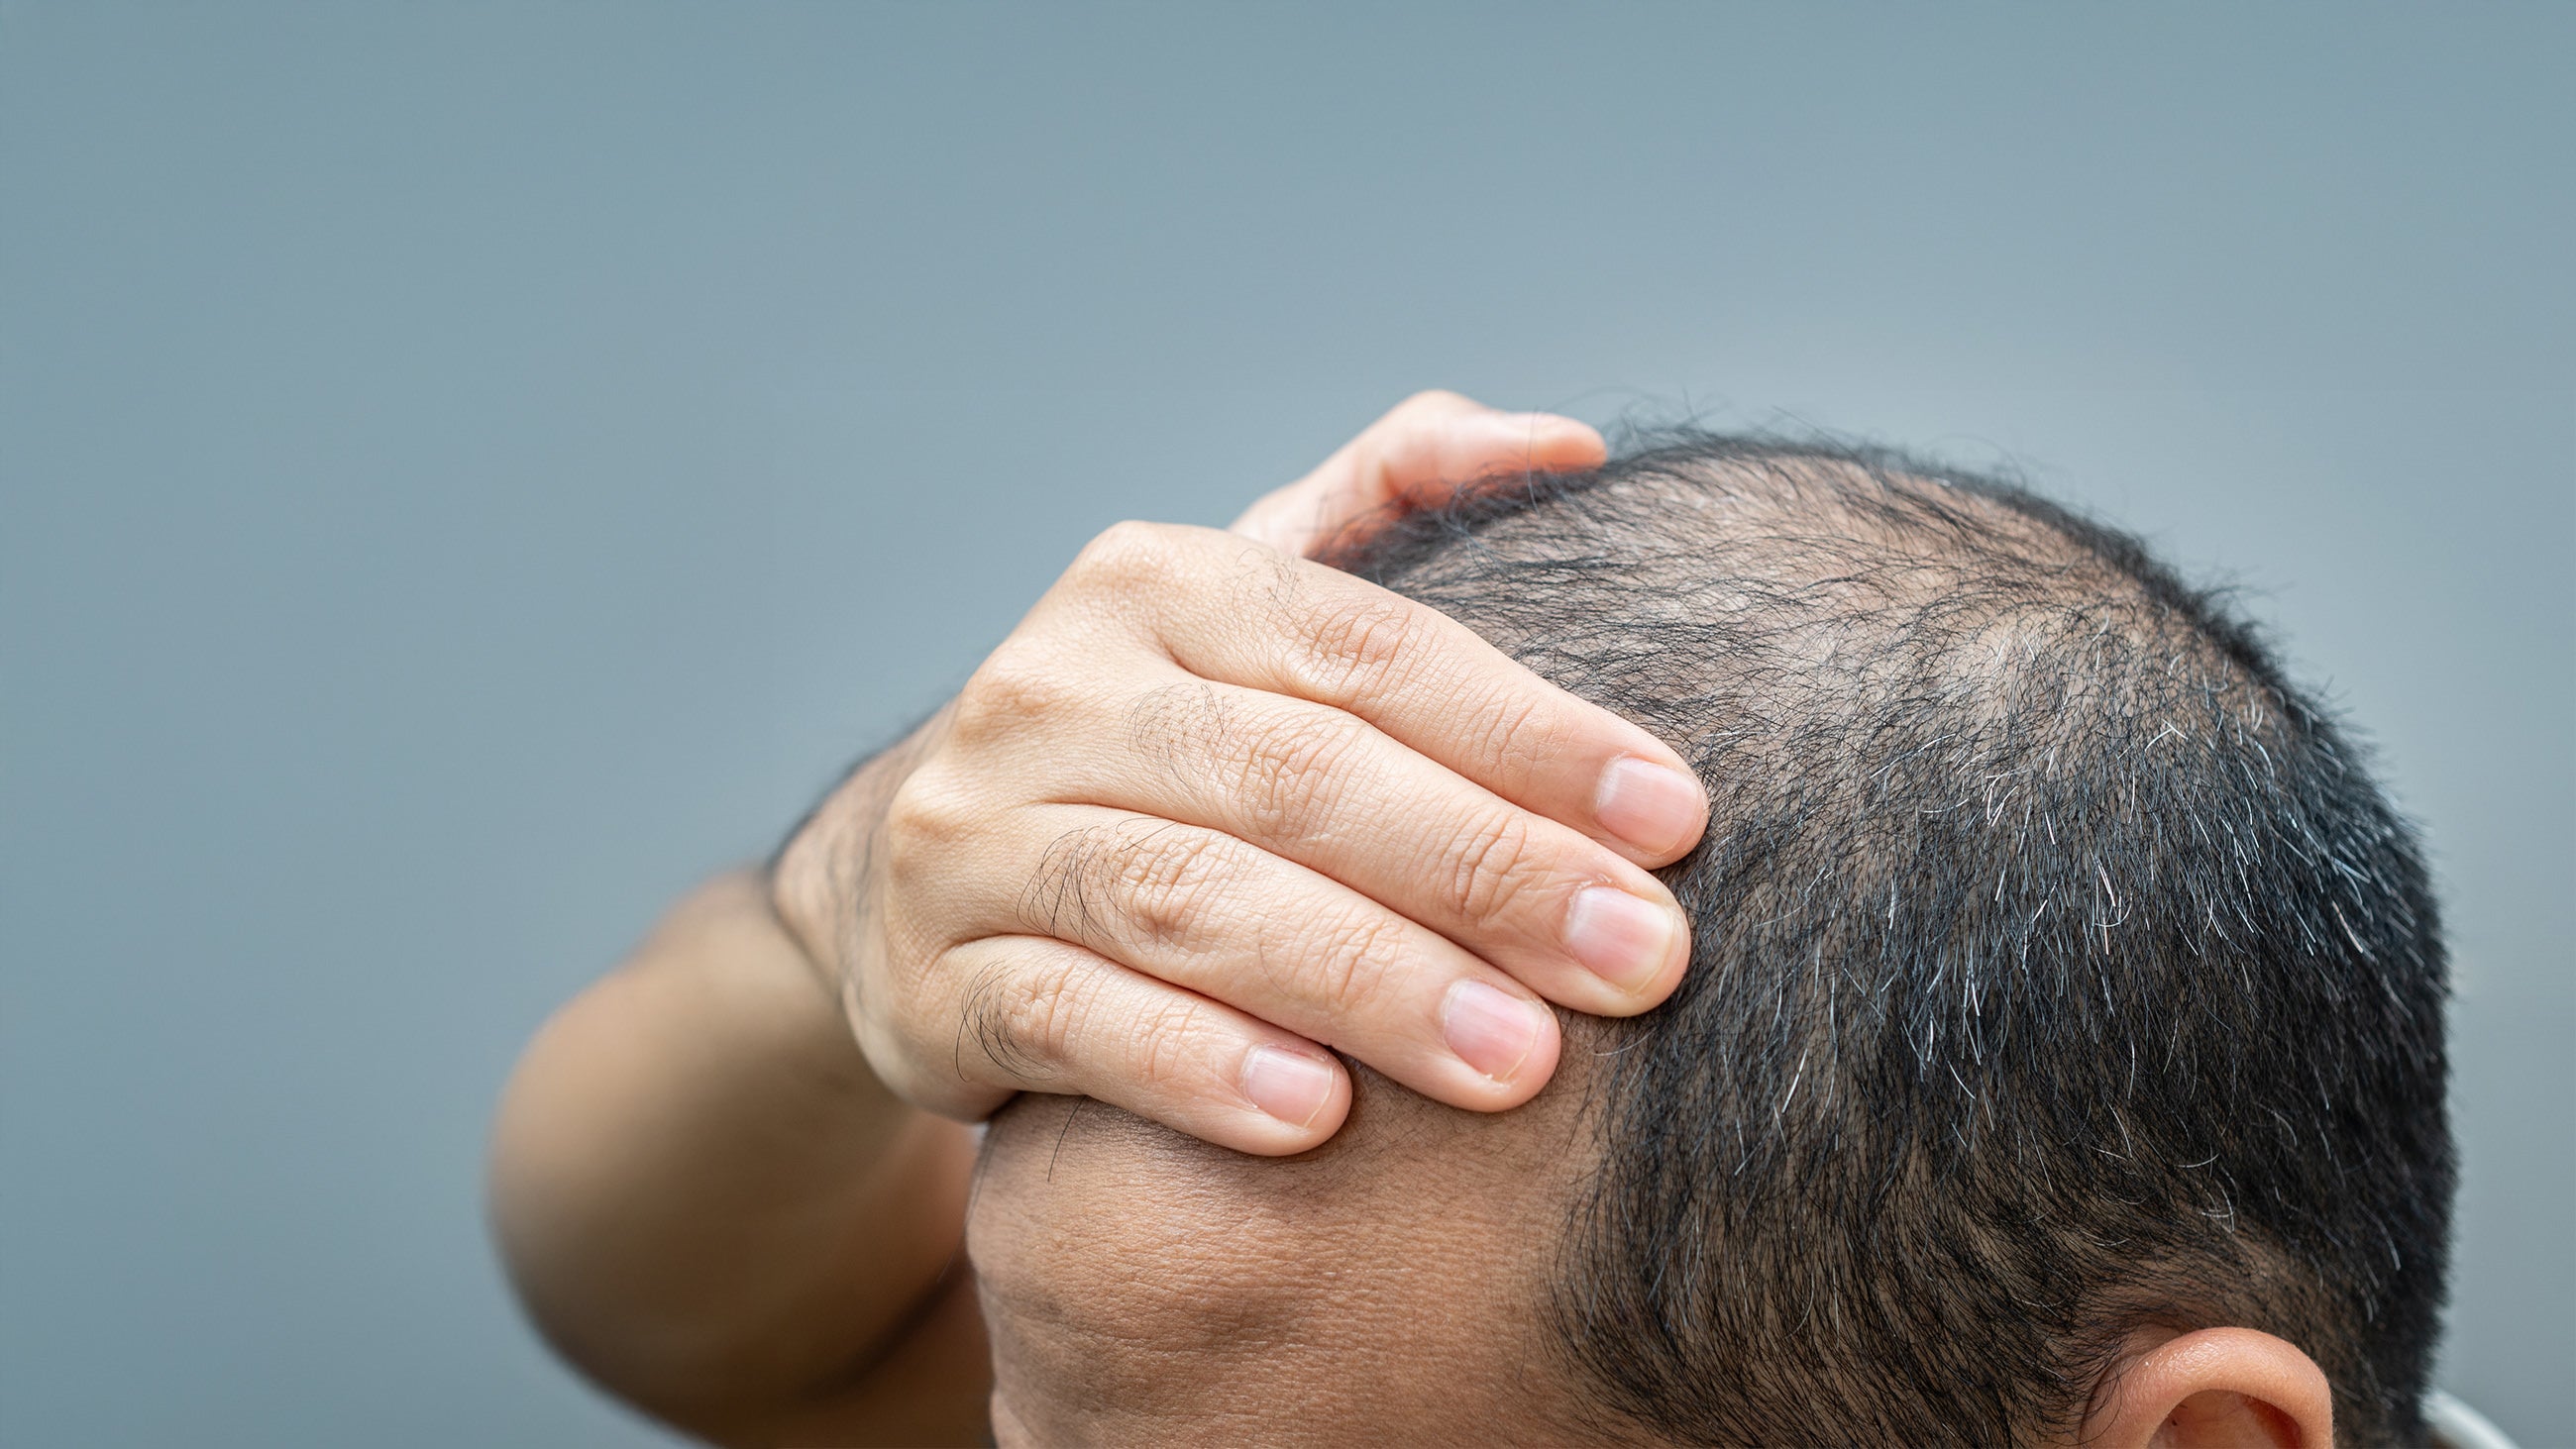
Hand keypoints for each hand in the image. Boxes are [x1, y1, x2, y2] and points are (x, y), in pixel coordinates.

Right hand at [773, 393, 1707, 1153]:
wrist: (919, 879)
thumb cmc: (1160, 740)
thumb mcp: (1255, 605)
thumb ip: (1399, 506)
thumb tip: (1570, 448)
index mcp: (1156, 582)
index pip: (1364, 644)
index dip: (1525, 730)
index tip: (1674, 818)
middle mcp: (1050, 690)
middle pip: (1290, 777)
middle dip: (1481, 870)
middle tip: (1639, 961)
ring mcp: (975, 834)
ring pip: (1184, 899)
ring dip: (1364, 981)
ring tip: (1517, 1062)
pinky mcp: (932, 980)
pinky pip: (1069, 1019)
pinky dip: (1192, 1066)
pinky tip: (1312, 1119)